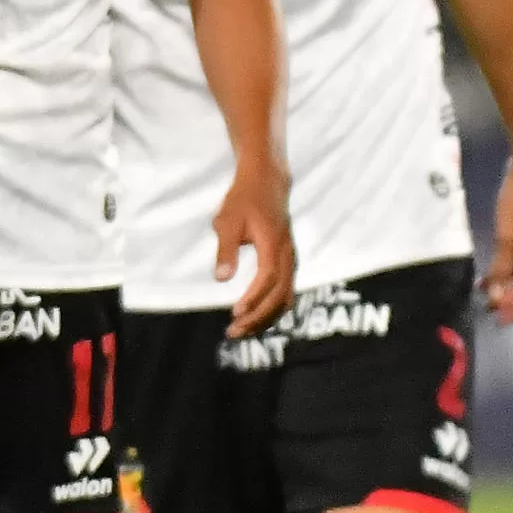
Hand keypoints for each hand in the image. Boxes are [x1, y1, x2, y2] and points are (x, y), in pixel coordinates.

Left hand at [216, 157, 294, 337]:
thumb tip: (221, 278)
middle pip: (279, 294)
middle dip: (258, 317)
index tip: (235, 313)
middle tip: (234, 331)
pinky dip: (274, 307)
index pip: (267, 279)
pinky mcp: (288, 260)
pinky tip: (258, 316)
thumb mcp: (228, 220)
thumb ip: (226, 249)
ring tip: (243, 329)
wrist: (266, 181)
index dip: (253, 299)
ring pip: (286, 296)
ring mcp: (291, 258)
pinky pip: (287, 290)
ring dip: (266, 316)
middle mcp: (287, 255)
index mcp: (273, 245)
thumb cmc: (244, 199)